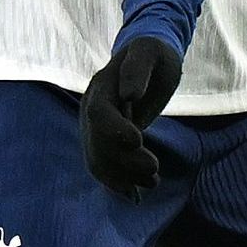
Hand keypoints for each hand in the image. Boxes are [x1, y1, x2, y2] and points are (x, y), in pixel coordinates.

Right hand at [82, 33, 184, 195]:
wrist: (147, 58)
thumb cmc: (154, 53)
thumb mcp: (150, 51)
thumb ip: (138, 68)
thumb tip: (130, 94)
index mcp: (101, 87)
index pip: (98, 112)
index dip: (113, 129)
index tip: (138, 140)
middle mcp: (92, 109)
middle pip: (98, 142)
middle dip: (123, 160)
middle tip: (154, 169)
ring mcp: (96, 127)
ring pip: (100, 159)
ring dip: (123, 177)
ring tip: (153, 183)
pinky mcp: (106, 140)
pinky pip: (105, 165)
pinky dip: (119, 182)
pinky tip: (137, 195)